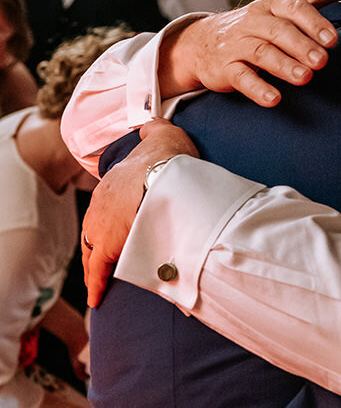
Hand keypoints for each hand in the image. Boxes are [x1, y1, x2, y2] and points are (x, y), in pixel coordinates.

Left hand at [82, 119, 198, 306]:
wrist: (166, 172)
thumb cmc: (168, 157)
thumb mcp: (162, 134)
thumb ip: (154, 130)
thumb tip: (150, 123)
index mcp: (111, 183)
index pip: (104, 208)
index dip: (111, 222)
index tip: (118, 231)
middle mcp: (99, 205)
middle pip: (93, 232)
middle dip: (97, 249)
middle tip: (104, 264)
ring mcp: (100, 226)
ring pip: (93, 252)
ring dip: (96, 268)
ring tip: (102, 284)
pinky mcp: (107, 246)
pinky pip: (98, 270)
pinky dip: (97, 284)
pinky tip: (98, 296)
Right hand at [160, 0, 340, 105]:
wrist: (202, 41)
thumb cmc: (260, 22)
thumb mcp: (289, 4)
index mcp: (273, 4)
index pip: (295, 7)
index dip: (314, 23)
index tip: (333, 40)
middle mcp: (255, 21)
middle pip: (280, 31)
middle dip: (302, 45)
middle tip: (322, 61)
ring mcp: (238, 44)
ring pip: (262, 53)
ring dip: (284, 66)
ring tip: (305, 78)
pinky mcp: (225, 68)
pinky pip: (240, 76)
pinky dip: (257, 88)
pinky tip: (274, 99)